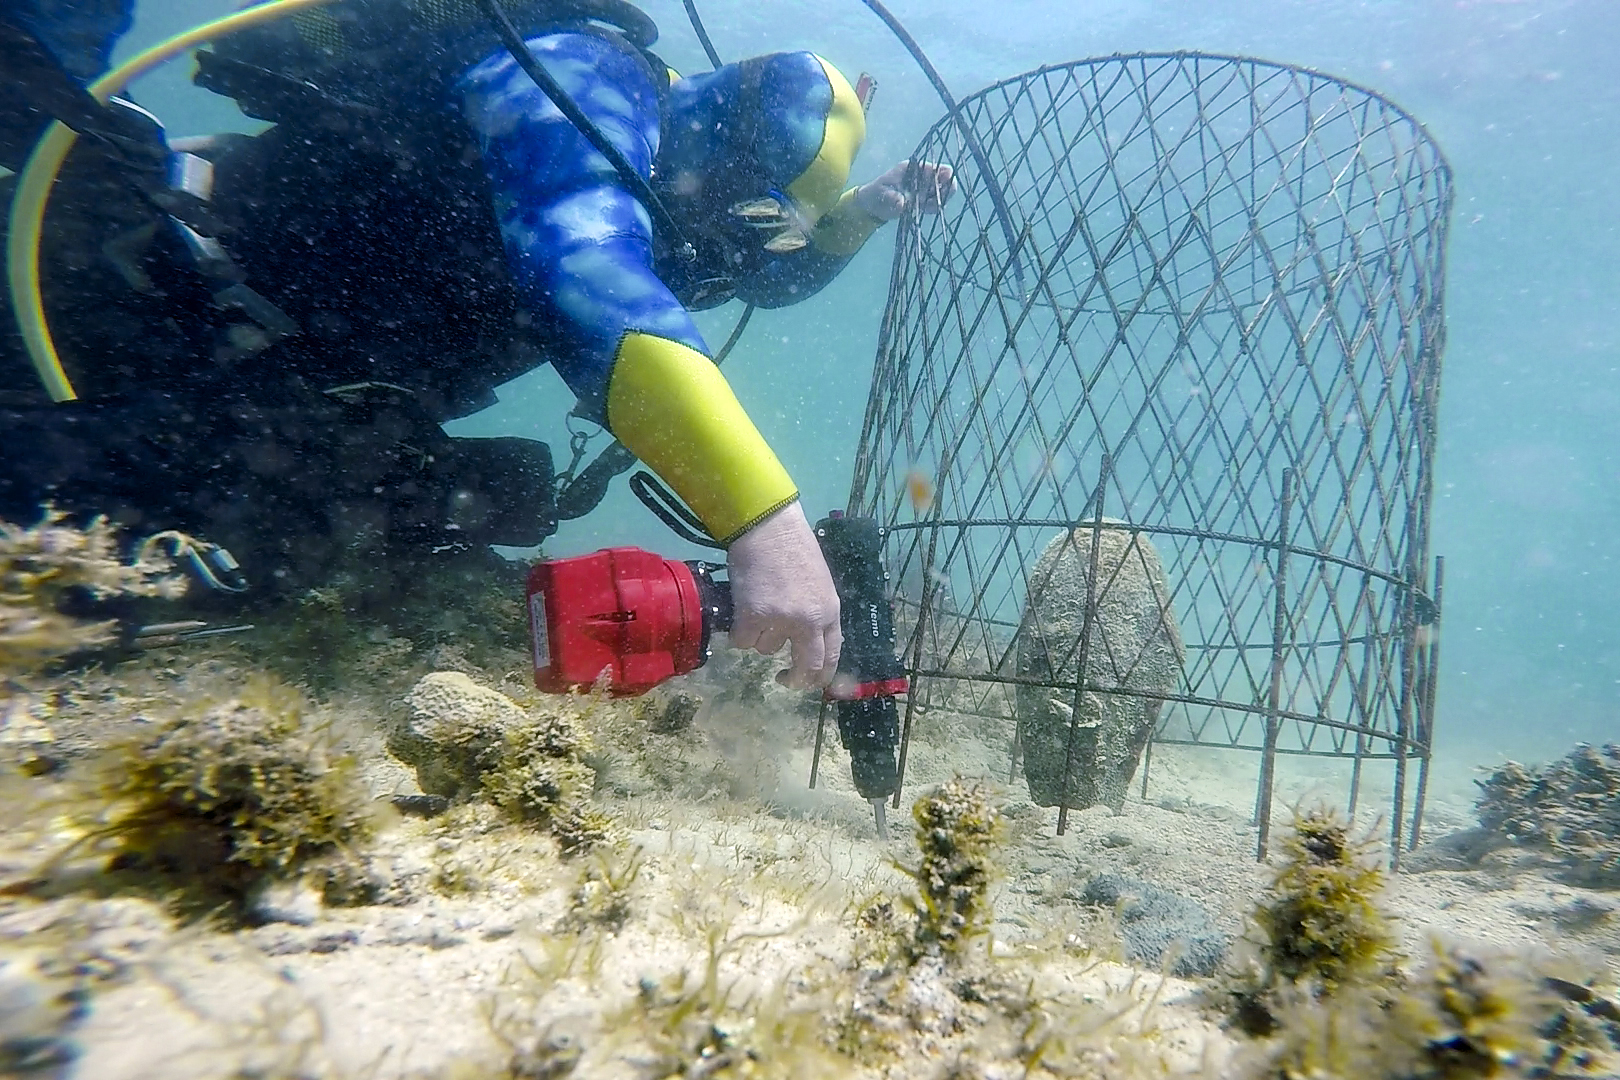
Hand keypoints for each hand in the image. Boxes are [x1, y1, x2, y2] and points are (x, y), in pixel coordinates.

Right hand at [726, 501, 842, 688]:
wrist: (768, 528)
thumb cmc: (793, 549)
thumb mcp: (819, 583)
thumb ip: (816, 612)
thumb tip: (808, 641)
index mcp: (830, 611)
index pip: (832, 655)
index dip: (821, 675)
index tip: (812, 683)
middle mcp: (809, 621)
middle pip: (807, 667)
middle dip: (795, 680)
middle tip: (783, 679)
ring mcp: (781, 621)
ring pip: (767, 649)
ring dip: (760, 635)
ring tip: (758, 605)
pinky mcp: (753, 618)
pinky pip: (743, 642)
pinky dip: (739, 631)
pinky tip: (742, 608)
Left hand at [854, 160, 956, 221]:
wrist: (871, 207)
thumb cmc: (875, 195)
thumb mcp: (881, 194)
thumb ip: (892, 198)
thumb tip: (901, 204)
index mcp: (913, 169)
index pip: (933, 168)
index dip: (943, 172)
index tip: (948, 178)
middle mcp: (921, 178)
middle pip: (943, 180)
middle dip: (947, 187)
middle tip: (942, 196)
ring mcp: (924, 190)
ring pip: (942, 192)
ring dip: (941, 199)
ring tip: (928, 206)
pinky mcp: (923, 202)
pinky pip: (935, 205)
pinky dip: (935, 207)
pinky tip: (925, 210)